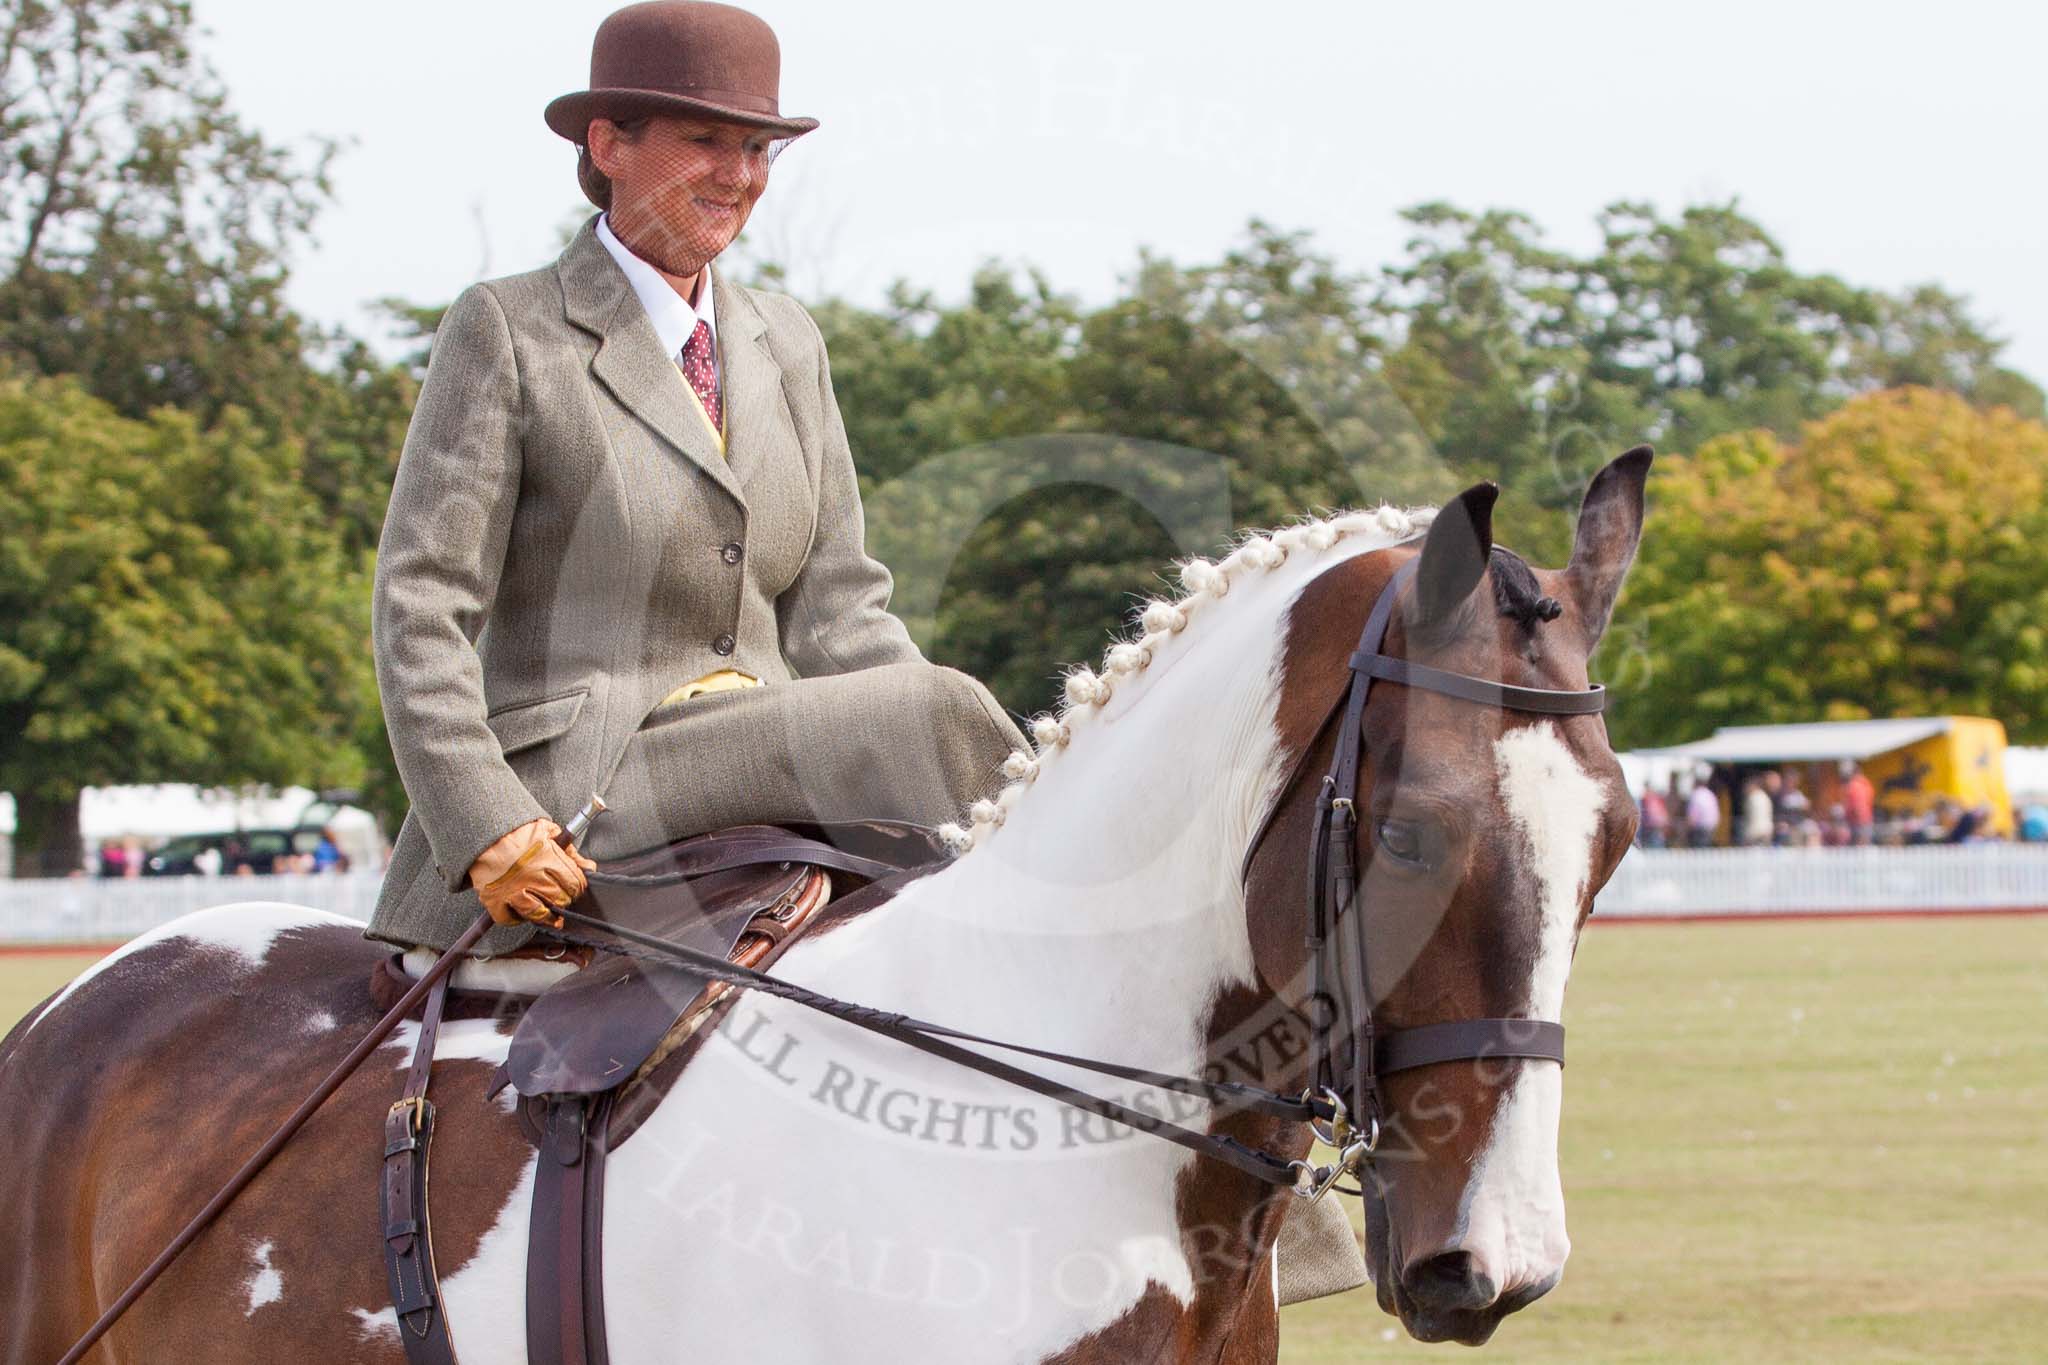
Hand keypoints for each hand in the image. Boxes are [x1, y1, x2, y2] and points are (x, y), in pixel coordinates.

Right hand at [468, 819, 598, 927]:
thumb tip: (589, 867)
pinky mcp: (494, 899)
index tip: (576, 888)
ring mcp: (512, 890)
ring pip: (538, 913)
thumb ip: (570, 851)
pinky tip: (522, 913)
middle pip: (559, 899)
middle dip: (565, 900)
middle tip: (563, 898)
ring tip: (551, 916)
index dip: (578, 887)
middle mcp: (532, 876)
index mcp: (547, 858)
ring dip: (548, 916)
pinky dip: (516, 919)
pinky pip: (509, 918)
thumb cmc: (517, 831)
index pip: (574, 883)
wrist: (483, 832)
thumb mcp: (548, 832)